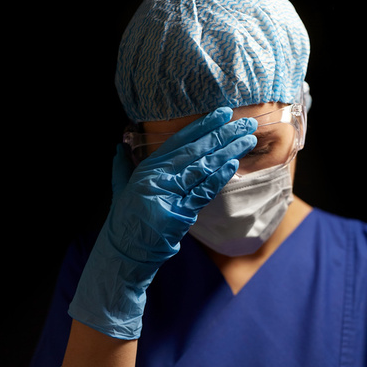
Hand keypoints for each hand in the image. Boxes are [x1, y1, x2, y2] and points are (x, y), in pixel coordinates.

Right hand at [68, 108, 256, 338]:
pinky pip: (203, 192)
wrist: (124, 252)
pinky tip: (234, 164)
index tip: (222, 114)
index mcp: (147, 169)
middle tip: (245, 122)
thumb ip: (122, 167)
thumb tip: (118, 147)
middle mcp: (158, 178)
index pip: (179, 141)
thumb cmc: (125, 223)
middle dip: (223, 134)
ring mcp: (169, 195)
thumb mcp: (120, 190)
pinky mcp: (180, 213)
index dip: (202, 126)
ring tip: (248, 139)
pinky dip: (219, 177)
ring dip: (228, 152)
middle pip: (196, 150)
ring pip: (204, 167)